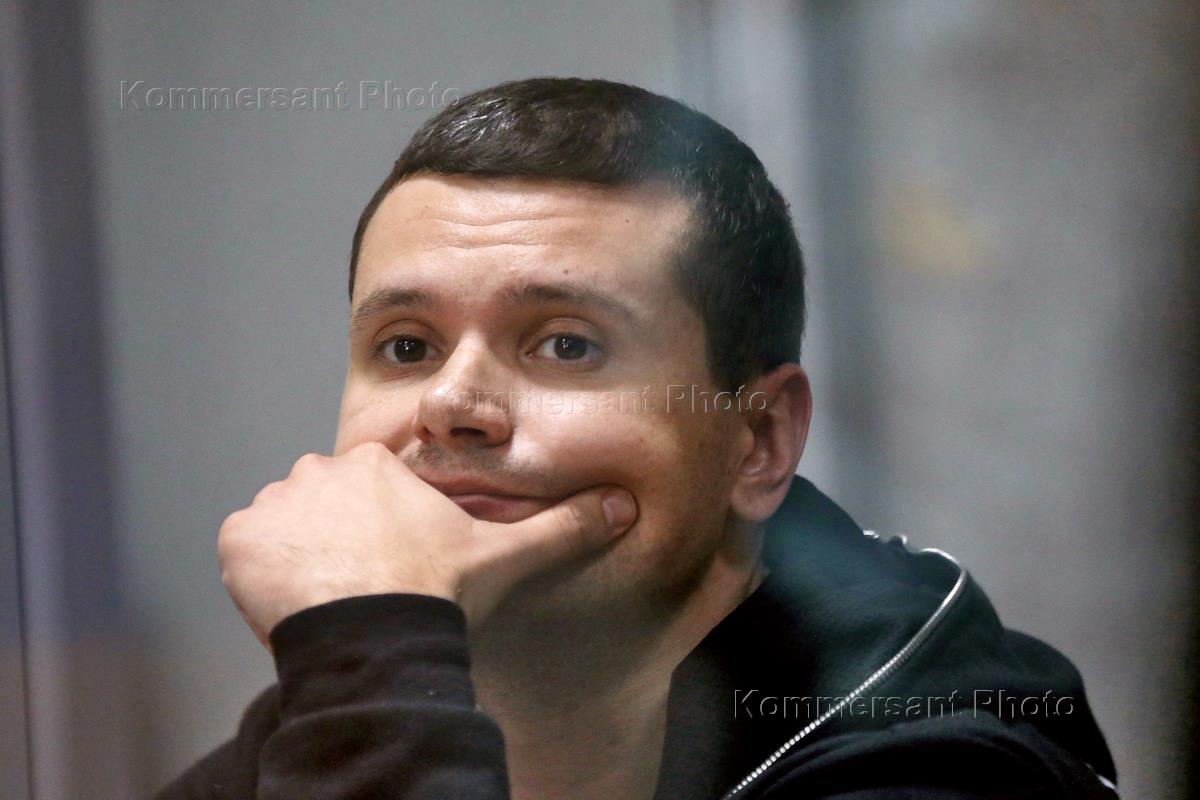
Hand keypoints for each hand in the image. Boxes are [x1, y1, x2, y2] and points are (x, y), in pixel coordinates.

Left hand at [218, 442, 637, 644]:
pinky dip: (259, 572)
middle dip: (338, 536)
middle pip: (325, 501)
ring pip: (285, 523)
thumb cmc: (436, 591)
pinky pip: (244, 548)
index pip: (369, 486)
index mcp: (377, 466)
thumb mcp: (506, 556)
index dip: (380, 526)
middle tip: (363, 583)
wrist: (375, 633)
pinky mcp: (238, 539)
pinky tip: (293, 601)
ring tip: (330, 597)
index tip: (392, 561)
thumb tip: (623, 507)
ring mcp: (275, 503)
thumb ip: (562, 527)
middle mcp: (320, 470)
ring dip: (299, 553)